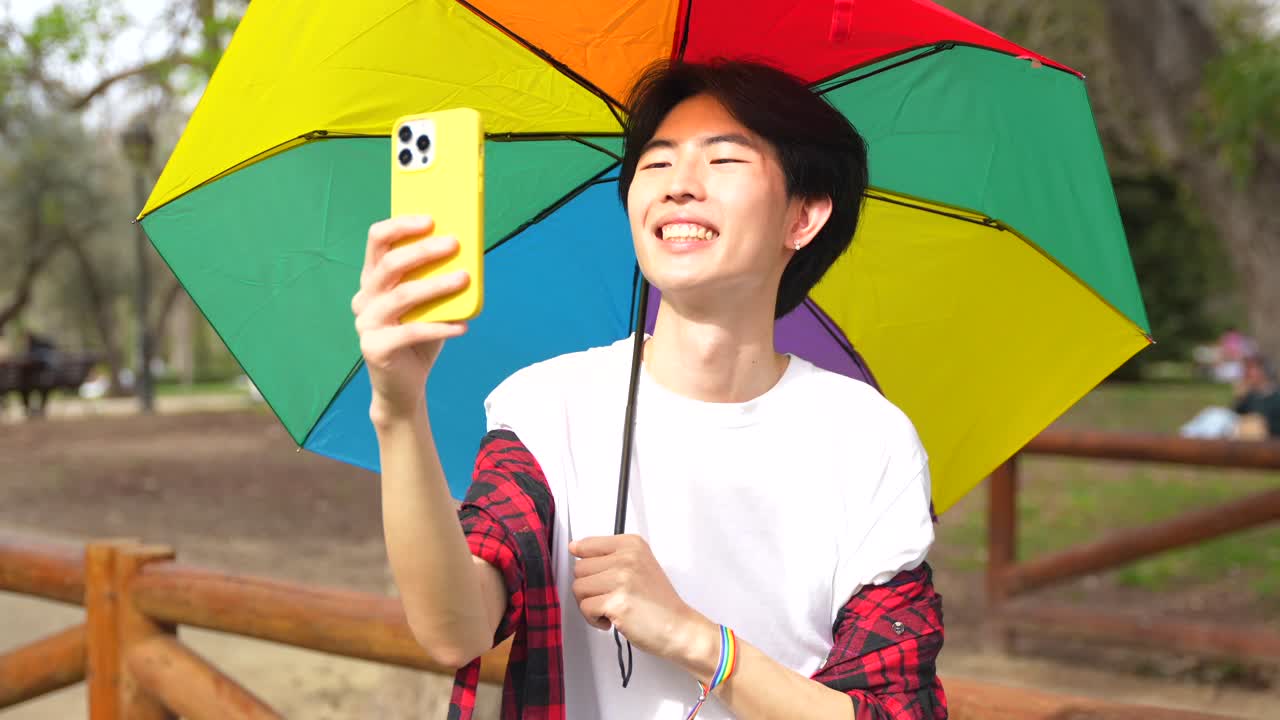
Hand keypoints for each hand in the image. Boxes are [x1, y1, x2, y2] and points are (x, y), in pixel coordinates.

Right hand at [352, 215, 469, 422]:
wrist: (403, 387)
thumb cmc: (418, 339)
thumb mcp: (427, 305)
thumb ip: (436, 280)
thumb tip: (467, 254)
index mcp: (373, 280)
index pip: (377, 240)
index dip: (401, 225)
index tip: (431, 219)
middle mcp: (365, 298)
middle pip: (390, 264)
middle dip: (424, 250)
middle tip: (454, 243)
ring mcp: (366, 323)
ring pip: (403, 295)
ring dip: (437, 285)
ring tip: (464, 278)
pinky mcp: (375, 348)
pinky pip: (412, 332)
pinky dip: (440, 327)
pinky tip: (463, 325)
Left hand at [570, 535, 714, 665]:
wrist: (678, 628)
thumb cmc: (659, 603)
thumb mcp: (639, 566)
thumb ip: (610, 556)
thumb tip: (575, 548)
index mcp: (632, 545)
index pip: (586, 545)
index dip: (583, 562)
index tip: (591, 572)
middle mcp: (627, 558)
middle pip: (579, 569)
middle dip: (589, 588)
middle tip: (607, 597)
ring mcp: (621, 579)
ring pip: (578, 589)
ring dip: (590, 604)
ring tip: (610, 608)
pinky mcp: (616, 602)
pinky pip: (585, 608)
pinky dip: (594, 619)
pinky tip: (611, 620)